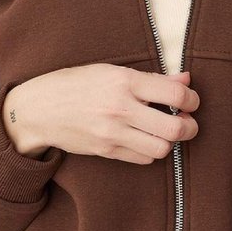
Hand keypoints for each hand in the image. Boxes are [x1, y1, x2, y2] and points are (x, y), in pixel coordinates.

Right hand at [2, 66, 199, 162]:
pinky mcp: (107, 151)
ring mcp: (113, 133)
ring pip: (162, 148)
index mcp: (124, 81)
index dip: (192, 99)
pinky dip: (150, 151)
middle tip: (186, 121)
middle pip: (174, 128)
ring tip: (165, 131)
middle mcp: (120, 108)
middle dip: (189, 126)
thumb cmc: (76, 84)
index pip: (176, 95)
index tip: (190, 101)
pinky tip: (145, 139)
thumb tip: (186, 81)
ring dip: (170, 141)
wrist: (39, 109)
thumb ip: (152, 79)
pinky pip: (143, 158)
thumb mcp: (111, 71)